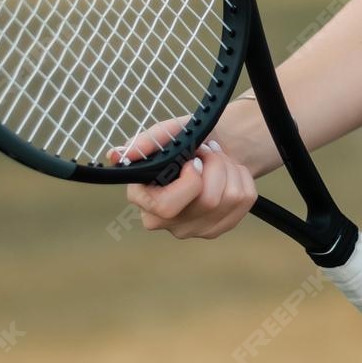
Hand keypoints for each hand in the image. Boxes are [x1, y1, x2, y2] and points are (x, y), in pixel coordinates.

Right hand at [112, 116, 258, 240]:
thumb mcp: (165, 133)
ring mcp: (192, 229)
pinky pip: (245, 201)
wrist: (212, 146)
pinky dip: (242, 177)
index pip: (166, 207)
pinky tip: (229, 171)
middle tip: (208, 150)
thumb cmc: (183, 140)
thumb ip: (142, 143)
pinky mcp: (218, 228)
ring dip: (229, 168)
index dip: (190, 182)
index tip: (194, 160)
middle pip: (207, 202)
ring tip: (217, 157)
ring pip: (229, 199)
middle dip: (216, 167)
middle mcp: (163, 221)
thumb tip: (117, 155)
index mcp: (143, 199)